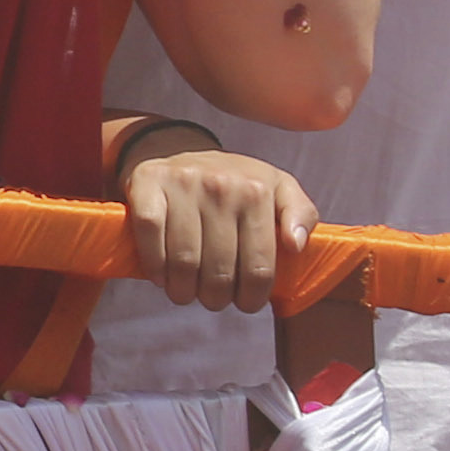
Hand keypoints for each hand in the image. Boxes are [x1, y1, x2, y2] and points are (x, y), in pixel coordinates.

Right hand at [113, 120, 310, 310]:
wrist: (178, 148)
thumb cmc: (234, 180)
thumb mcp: (279, 188)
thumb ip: (301, 214)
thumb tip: (296, 245)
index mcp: (257, 191)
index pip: (259, 266)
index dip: (252, 296)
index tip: (245, 303)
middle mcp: (221, 186)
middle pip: (219, 270)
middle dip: (216, 298)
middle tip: (213, 300)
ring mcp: (183, 185)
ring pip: (184, 261)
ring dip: (183, 290)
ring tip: (186, 292)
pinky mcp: (147, 185)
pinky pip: (150, 238)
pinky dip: (155, 266)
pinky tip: (161, 275)